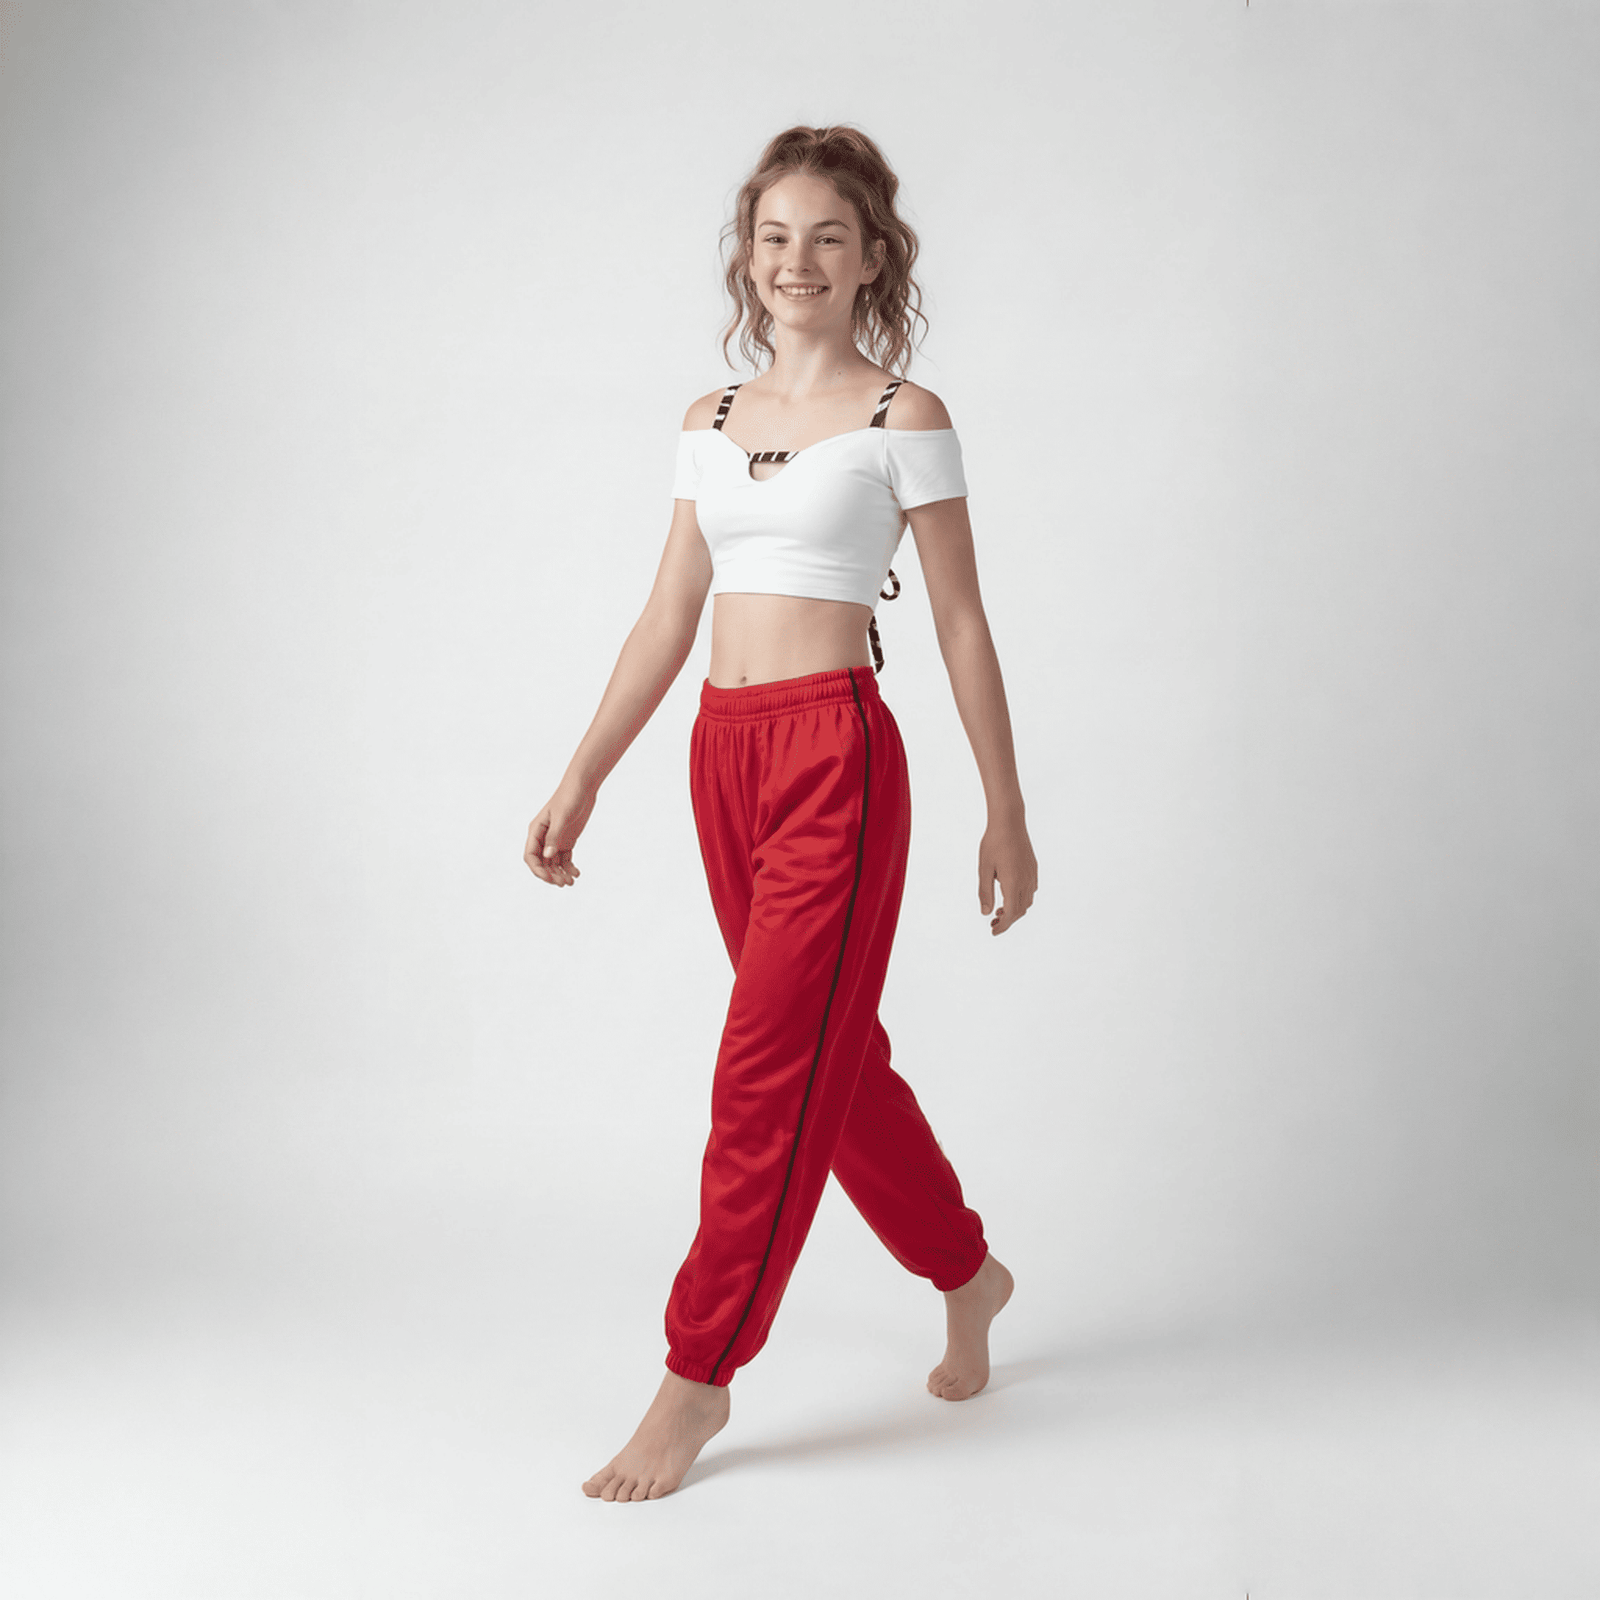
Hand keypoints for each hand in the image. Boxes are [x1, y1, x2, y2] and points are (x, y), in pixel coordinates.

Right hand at [524, 781, 596, 886]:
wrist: (583, 786)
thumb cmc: (569, 797)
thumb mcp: (562, 816)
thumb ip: (555, 836)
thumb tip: (548, 856)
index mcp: (536, 831)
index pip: (530, 856)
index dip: (538, 870)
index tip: (550, 879)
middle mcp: (543, 837)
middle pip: (542, 863)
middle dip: (550, 875)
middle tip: (563, 883)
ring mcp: (555, 839)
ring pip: (553, 863)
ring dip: (560, 874)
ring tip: (571, 882)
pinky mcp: (567, 840)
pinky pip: (565, 859)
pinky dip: (569, 868)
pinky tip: (577, 874)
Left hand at [978, 817, 1036, 935]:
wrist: (1009, 822)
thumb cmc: (993, 843)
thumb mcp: (984, 868)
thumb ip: (985, 892)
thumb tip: (986, 912)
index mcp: (1013, 882)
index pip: (1011, 913)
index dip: (1003, 925)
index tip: (993, 931)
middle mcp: (1026, 881)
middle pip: (1021, 910)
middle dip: (1008, 920)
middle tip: (993, 923)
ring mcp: (1032, 874)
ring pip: (1027, 901)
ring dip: (1015, 910)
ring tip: (999, 911)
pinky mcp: (1033, 868)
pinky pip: (1031, 890)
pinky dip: (1021, 899)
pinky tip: (1009, 895)